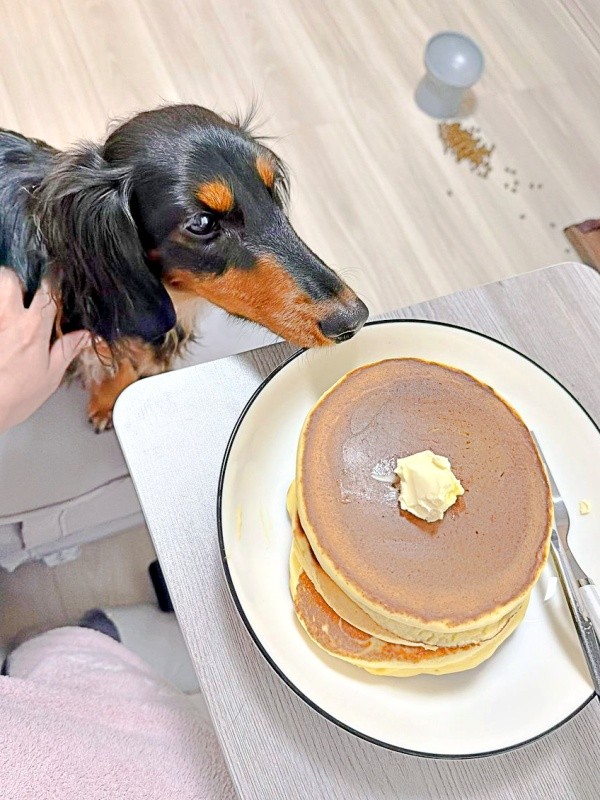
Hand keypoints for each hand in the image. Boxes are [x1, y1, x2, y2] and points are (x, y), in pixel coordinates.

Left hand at [0, 268, 89, 433]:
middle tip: (20, 290)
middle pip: (8, 277)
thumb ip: (66, 350)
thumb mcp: (49, 377)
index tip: (55, 273)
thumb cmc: (13, 398)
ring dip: (1, 289)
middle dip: (15, 278)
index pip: (48, 292)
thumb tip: (85, 336)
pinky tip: (2, 323)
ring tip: (8, 304)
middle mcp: (7, 318)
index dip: (53, 278)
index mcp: (33, 329)